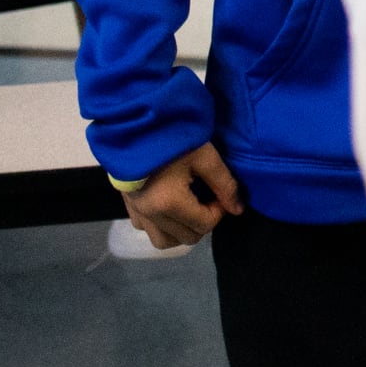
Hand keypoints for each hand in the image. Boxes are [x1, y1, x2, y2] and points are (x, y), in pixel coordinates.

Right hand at [123, 141, 242, 249]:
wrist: (134, 125)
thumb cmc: (172, 137)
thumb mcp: (205, 156)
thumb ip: (224, 184)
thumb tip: (237, 209)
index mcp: (168, 203)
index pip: (204, 225)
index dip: (219, 211)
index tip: (219, 193)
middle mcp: (150, 215)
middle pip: (186, 237)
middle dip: (203, 222)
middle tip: (207, 198)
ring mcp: (136, 213)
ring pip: (164, 241)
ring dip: (182, 230)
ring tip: (191, 208)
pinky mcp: (128, 208)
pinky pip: (147, 230)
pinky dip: (162, 226)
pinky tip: (170, 206)